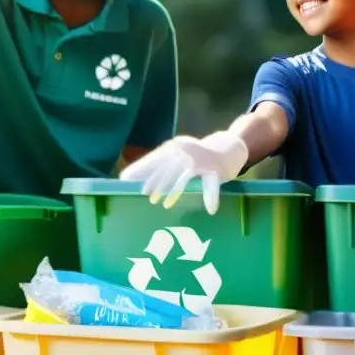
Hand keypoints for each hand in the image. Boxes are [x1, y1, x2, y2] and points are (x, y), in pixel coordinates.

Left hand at [119, 131, 248, 214]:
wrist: (230, 148)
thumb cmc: (200, 158)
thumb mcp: (180, 159)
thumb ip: (162, 168)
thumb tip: (134, 179)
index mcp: (175, 147)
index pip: (154, 158)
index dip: (140, 168)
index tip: (125, 179)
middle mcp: (186, 150)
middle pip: (165, 166)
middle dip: (154, 180)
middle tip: (143, 193)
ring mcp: (201, 158)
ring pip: (183, 176)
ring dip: (172, 190)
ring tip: (162, 203)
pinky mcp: (214, 169)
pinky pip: (209, 185)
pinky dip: (210, 197)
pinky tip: (206, 208)